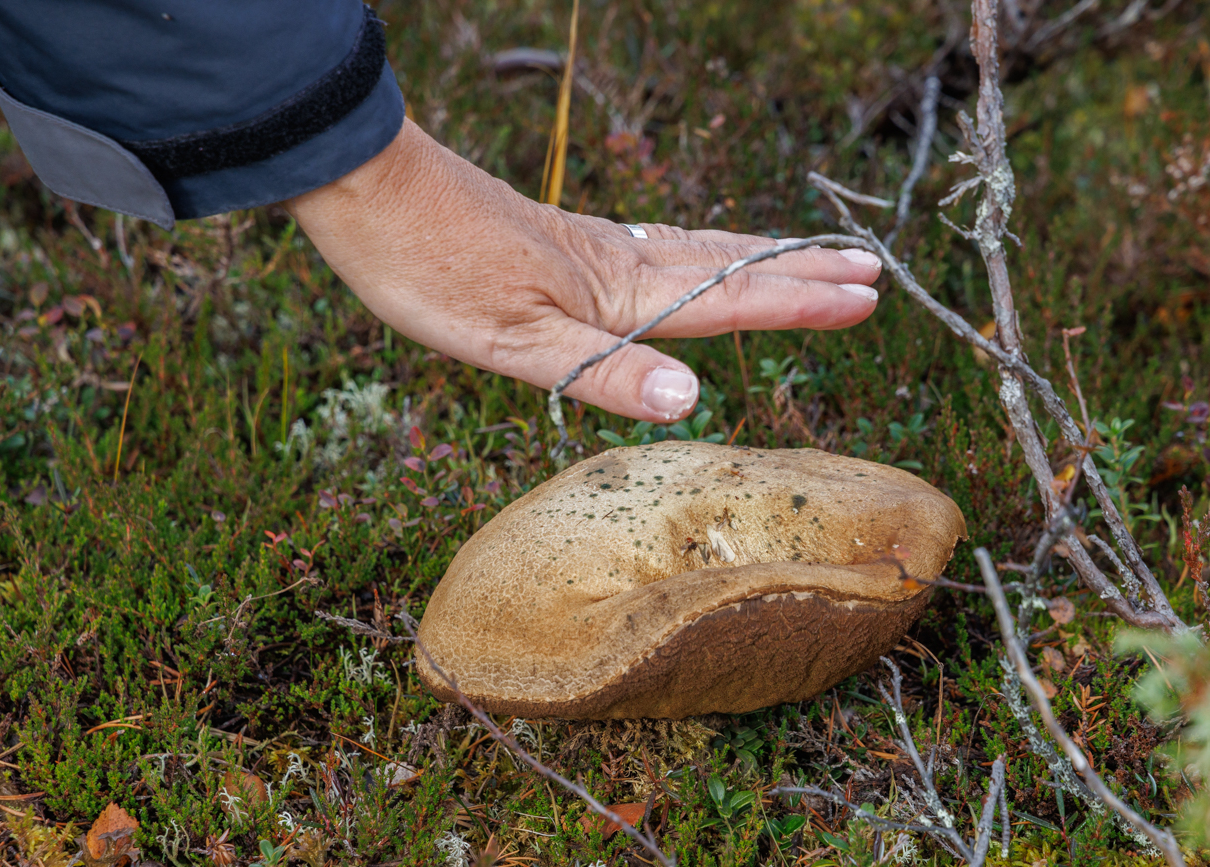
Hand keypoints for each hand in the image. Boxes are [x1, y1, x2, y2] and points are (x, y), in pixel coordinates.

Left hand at [286, 119, 881, 422]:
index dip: (796, 304)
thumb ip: (603, 371)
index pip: (727, 300)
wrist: (369, 189)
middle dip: (799, 273)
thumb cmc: (428, 267)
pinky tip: (692, 255)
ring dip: (760, 256)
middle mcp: (616, 263)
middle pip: (727, 267)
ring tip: (808, 256)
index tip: (865, 298)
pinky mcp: (561, 242)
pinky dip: (700, 250)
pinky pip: (657, 246)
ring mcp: (590, 248)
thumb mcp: (509, 339)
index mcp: (614, 292)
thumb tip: (692, 396)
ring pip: (696, 250)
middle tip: (869, 271)